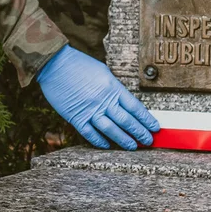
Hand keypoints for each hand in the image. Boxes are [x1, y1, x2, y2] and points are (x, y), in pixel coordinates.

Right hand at [37, 45, 159, 149]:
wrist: (56, 65)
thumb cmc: (80, 65)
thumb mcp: (103, 73)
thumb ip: (114, 89)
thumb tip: (124, 103)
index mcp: (113, 87)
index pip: (135, 107)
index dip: (146, 119)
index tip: (154, 126)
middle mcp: (104, 101)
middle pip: (126, 120)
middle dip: (140, 132)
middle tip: (148, 141)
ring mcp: (90, 110)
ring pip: (111, 130)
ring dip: (124, 140)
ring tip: (133, 147)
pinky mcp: (76, 117)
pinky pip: (90, 134)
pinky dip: (100, 141)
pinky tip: (108, 146)